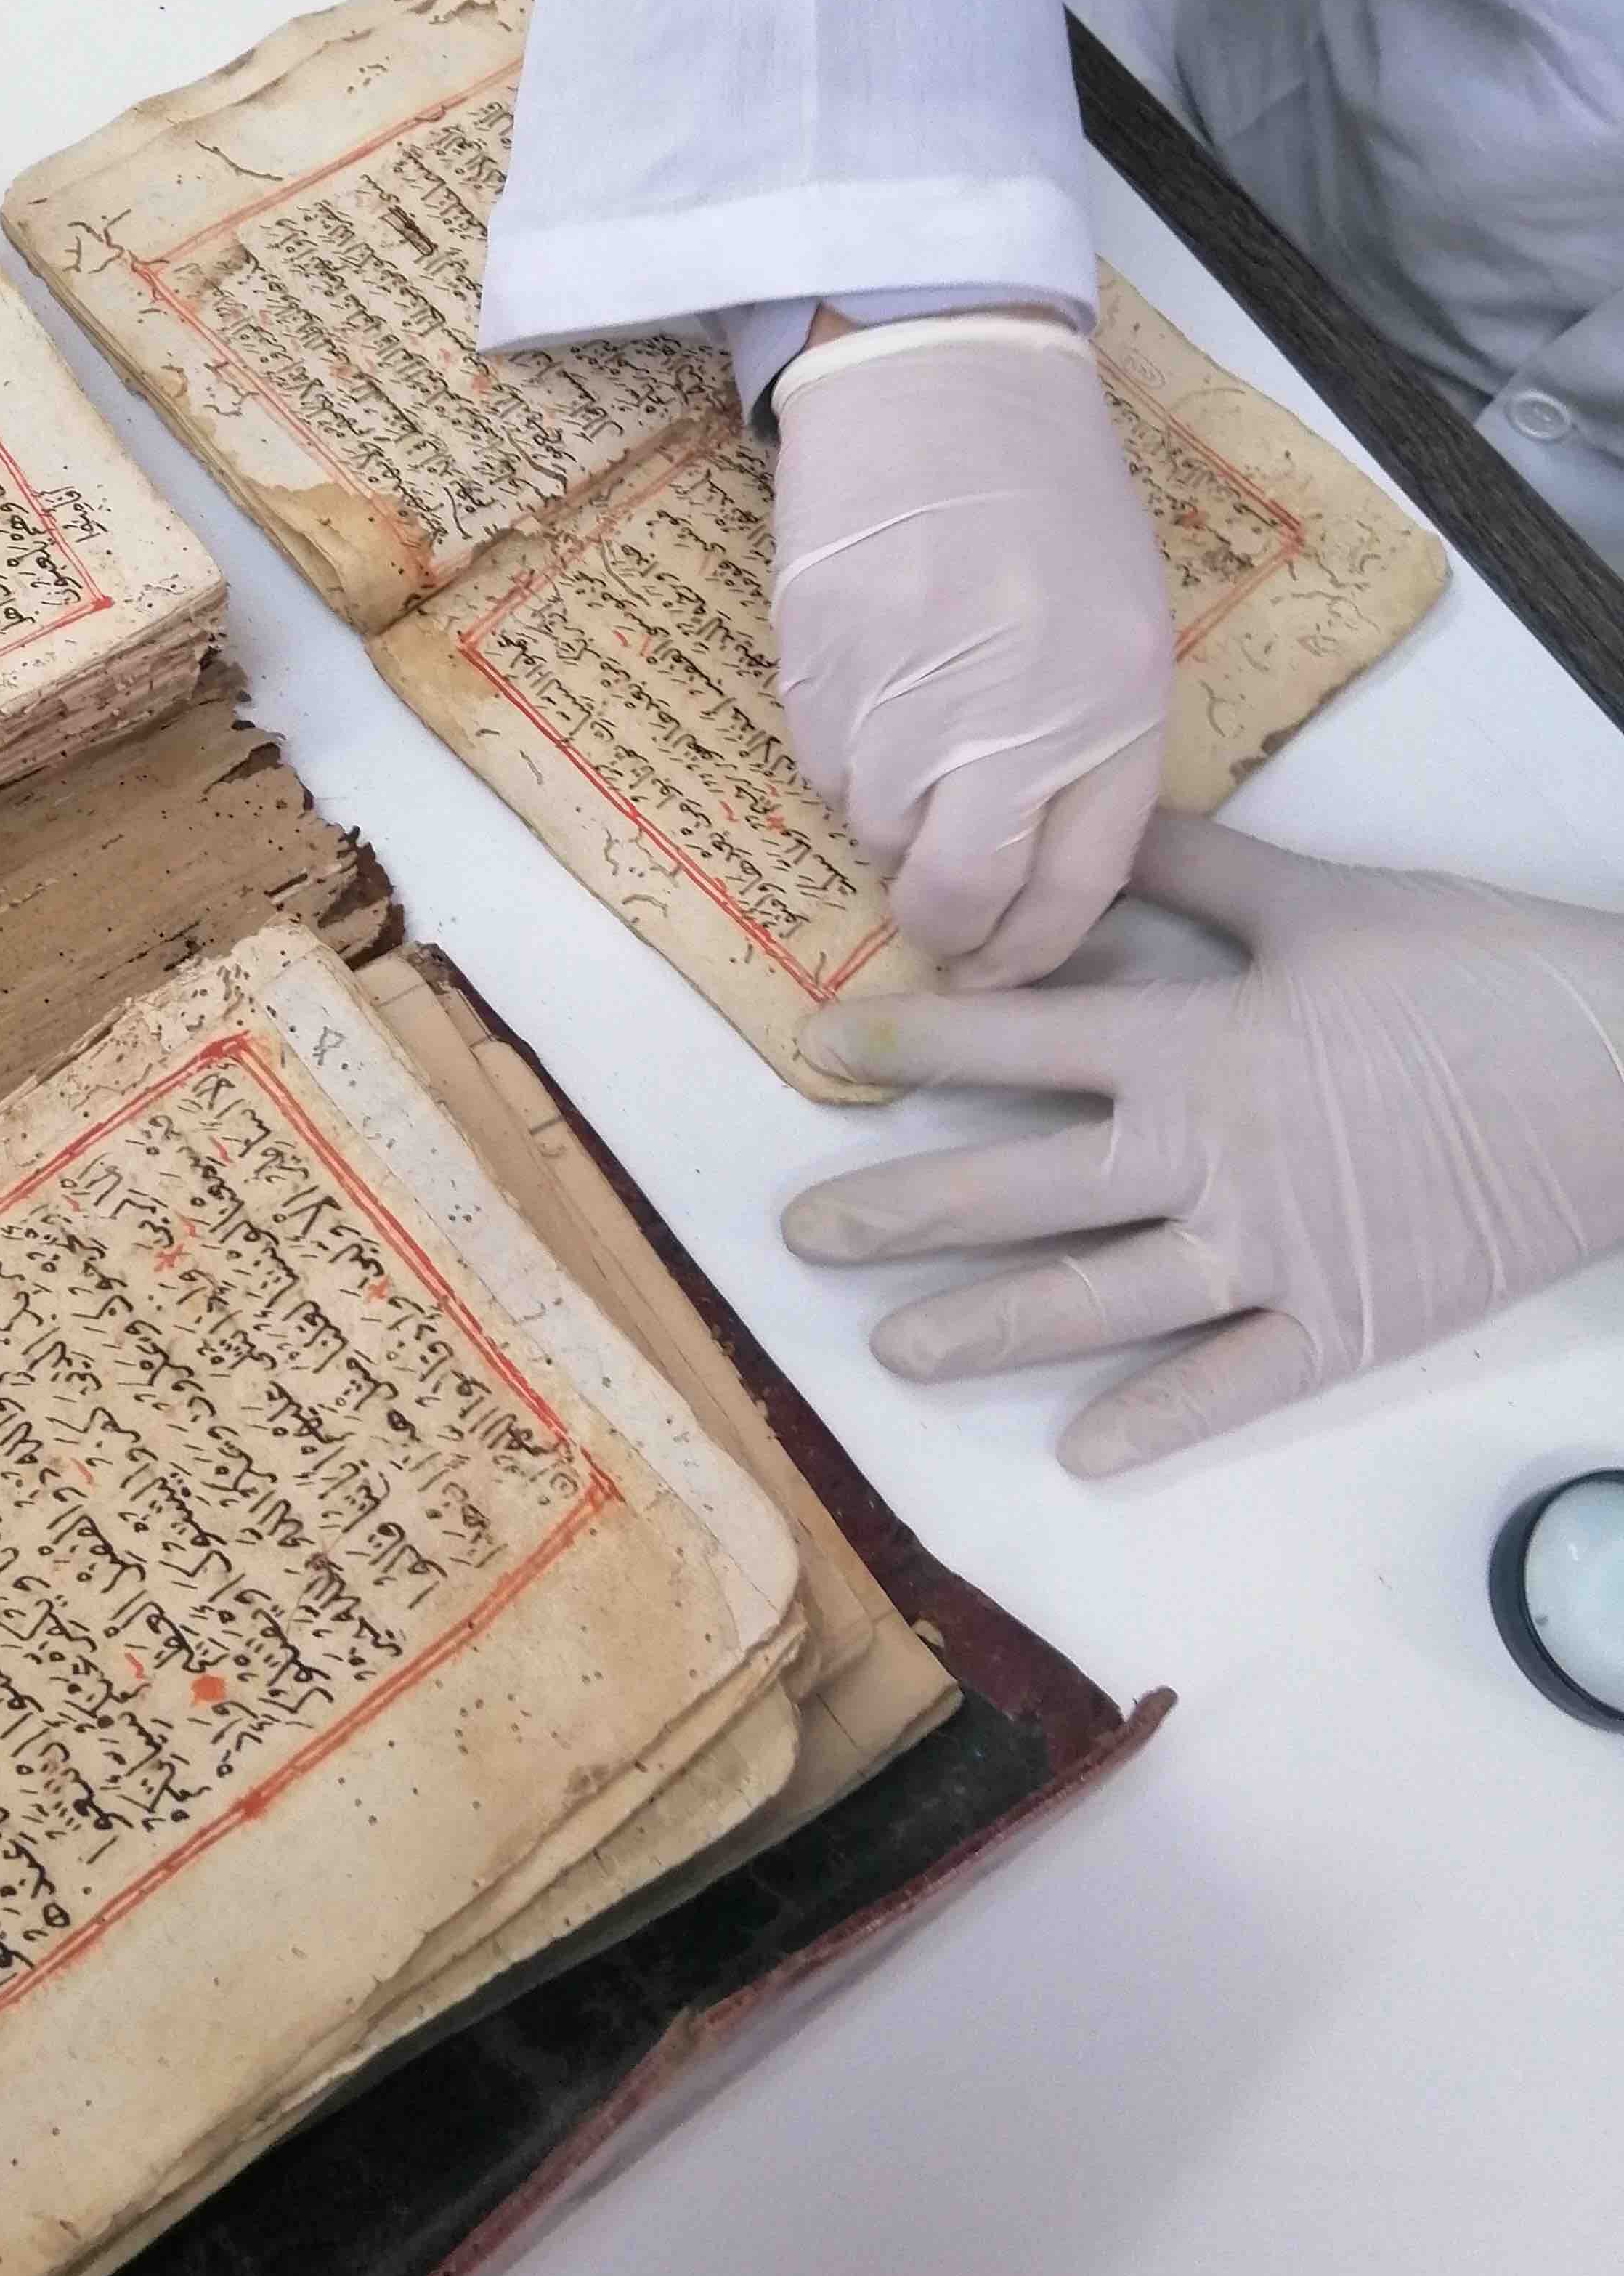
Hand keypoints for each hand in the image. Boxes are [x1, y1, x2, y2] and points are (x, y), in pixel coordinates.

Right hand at [771, 321, 1172, 983]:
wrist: (944, 382)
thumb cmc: (1047, 505)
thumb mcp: (1117, 630)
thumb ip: (1086, 755)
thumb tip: (1025, 872)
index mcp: (1113, 707)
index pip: (1072, 892)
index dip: (1025, 956)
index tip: (996, 972)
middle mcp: (1013, 715)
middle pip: (958, 893)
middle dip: (940, 930)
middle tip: (932, 924)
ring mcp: (907, 691)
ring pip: (876, 835)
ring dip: (887, 829)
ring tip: (907, 752)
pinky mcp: (822, 663)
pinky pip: (822, 768)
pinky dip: (842, 762)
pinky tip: (868, 693)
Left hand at [783, 816, 1623, 1472]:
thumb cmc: (1478, 971)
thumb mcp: (1325, 901)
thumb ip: (1197, 874)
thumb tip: (1099, 827)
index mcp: (1198, 1041)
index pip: (1019, 1037)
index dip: (910, 1041)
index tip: (820, 1049)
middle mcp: (1209, 1156)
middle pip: (1021, 1188)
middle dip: (900, 1210)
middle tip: (797, 1238)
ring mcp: (1273, 1254)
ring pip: (1096, 1300)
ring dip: (986, 1326)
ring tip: (891, 1353)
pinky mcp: (1346, 1325)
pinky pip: (1230, 1384)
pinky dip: (1154, 1419)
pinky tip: (1078, 1449)